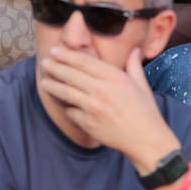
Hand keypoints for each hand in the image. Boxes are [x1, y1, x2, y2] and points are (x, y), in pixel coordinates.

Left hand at [37, 45, 176, 165]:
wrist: (146, 139)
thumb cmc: (145, 110)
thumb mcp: (141, 84)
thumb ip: (133, 65)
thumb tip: (134, 49)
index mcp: (114, 77)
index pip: (84, 62)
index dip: (66, 55)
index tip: (55, 51)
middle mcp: (101, 90)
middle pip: (71, 75)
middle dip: (55, 67)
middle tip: (45, 62)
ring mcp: (93, 108)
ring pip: (66, 93)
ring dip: (53, 86)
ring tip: (44, 81)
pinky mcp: (88, 123)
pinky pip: (71, 112)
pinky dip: (65, 107)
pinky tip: (60, 102)